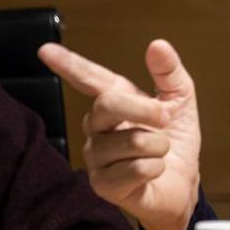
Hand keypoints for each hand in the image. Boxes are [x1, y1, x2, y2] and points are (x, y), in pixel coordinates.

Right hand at [38, 39, 200, 229]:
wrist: (183, 184)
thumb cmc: (176, 141)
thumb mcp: (180, 100)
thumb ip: (169, 72)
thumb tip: (157, 44)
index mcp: (114, 102)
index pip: (89, 79)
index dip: (68, 64)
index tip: (45, 50)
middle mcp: (97, 127)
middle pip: (107, 105)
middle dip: (144, 109)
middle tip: (166, 118)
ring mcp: (96, 157)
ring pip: (130, 141)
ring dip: (159, 145)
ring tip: (160, 152)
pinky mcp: (103, 185)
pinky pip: (134, 168)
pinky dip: (155, 167)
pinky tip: (153, 171)